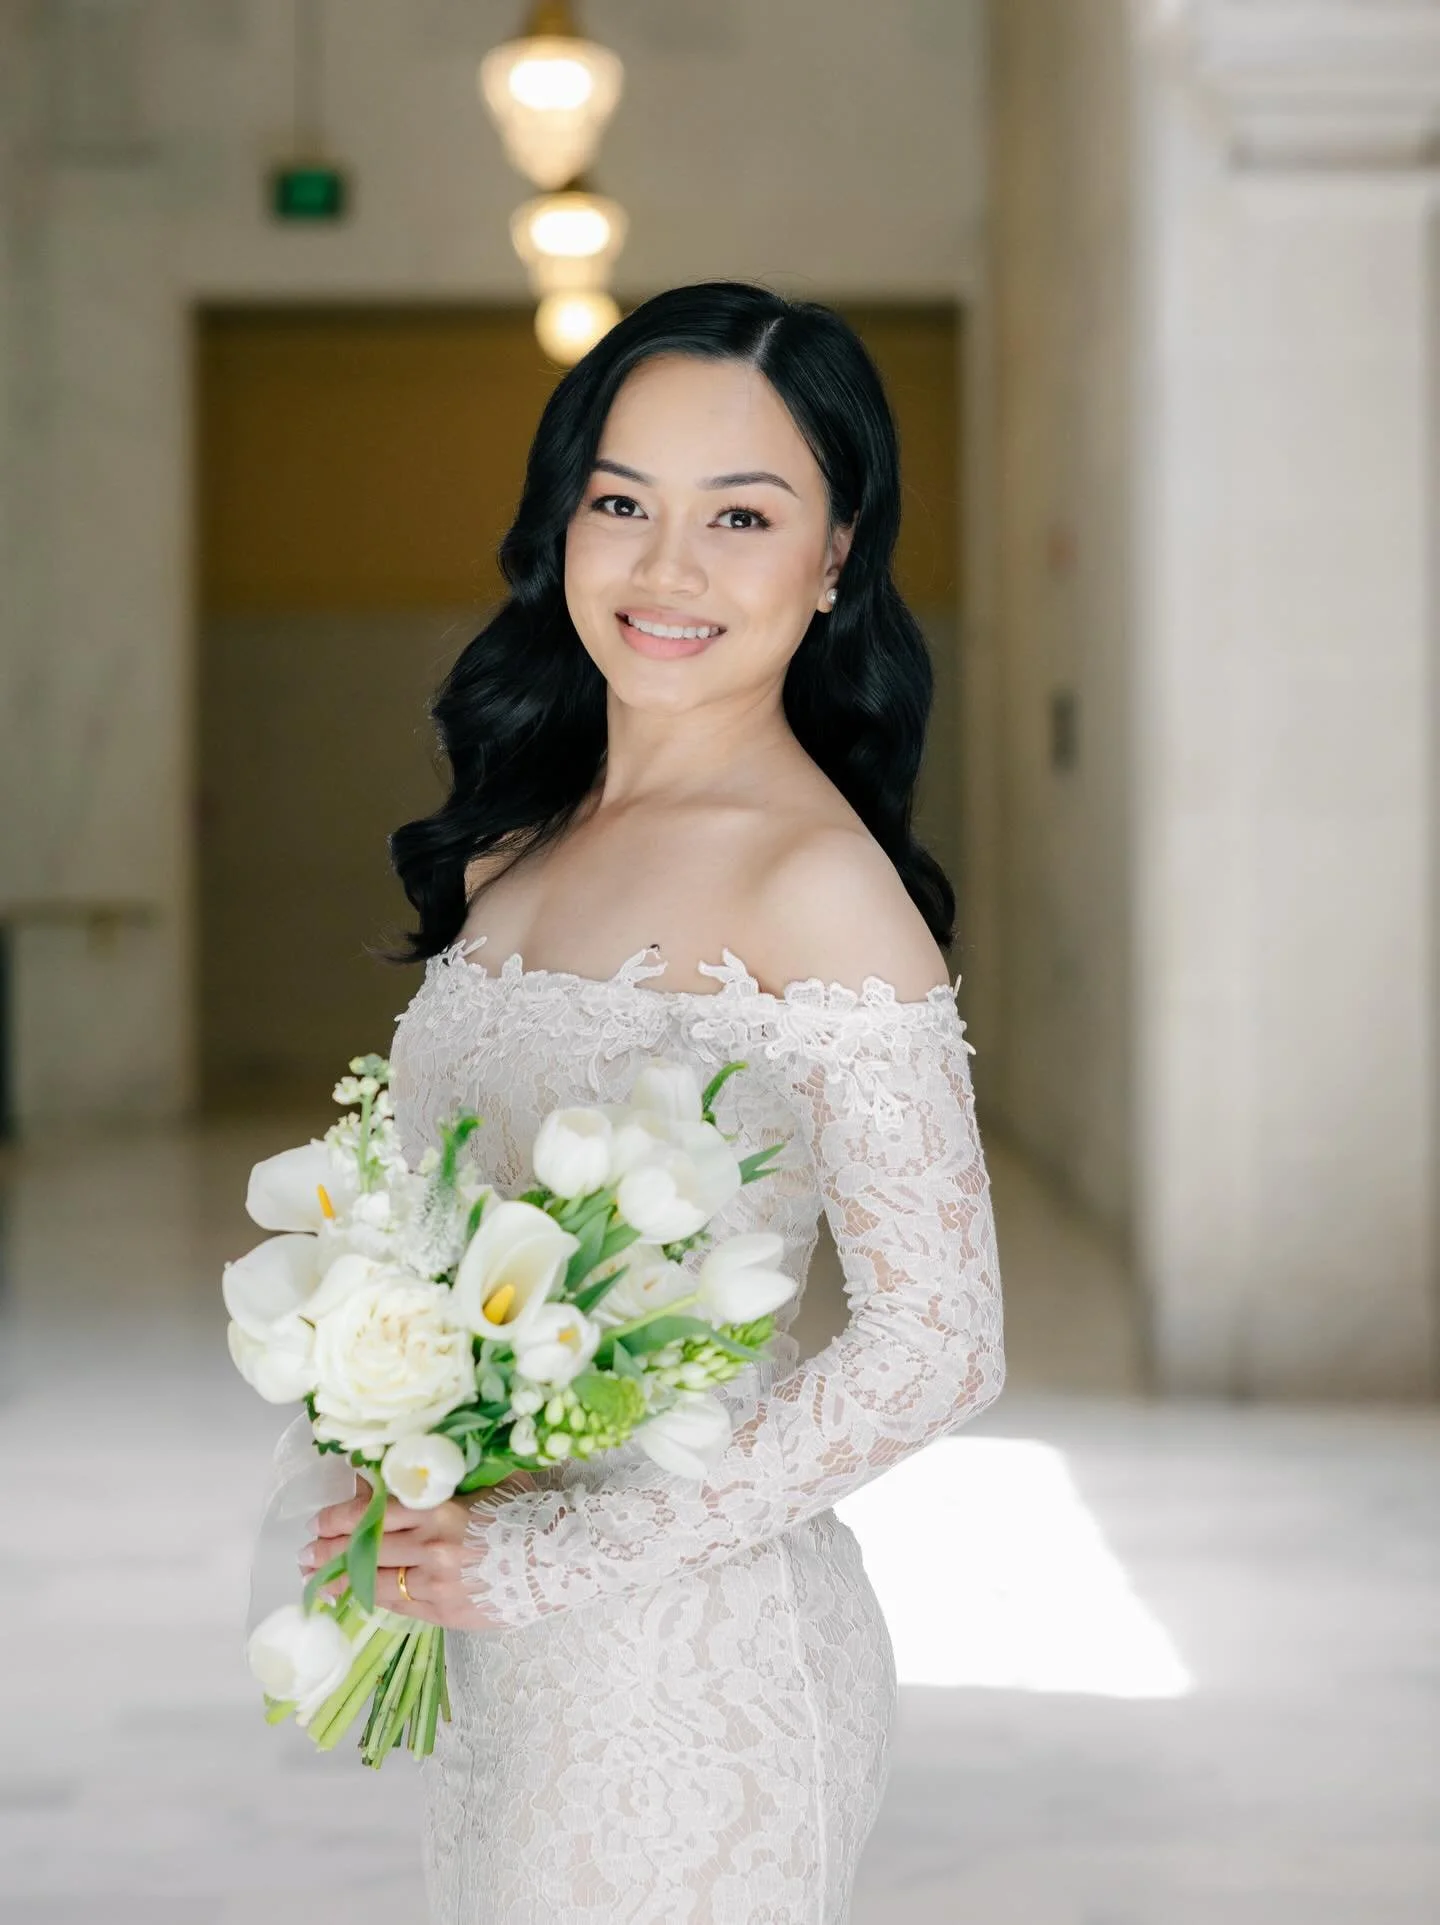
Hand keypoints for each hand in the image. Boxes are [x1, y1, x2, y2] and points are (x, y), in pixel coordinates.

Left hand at [300, 1469, 538, 1631]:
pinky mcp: (449, 1613)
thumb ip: (443, 1482)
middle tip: (307, 1553)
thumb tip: (397, 1475)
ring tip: (319, 1581)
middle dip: (331, 1552)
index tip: (321, 1519)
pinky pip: (403, 1606)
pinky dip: (378, 1600)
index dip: (341, 1518)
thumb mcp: (486, 1481)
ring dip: (343, 1582)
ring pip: (378, 1583)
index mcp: (440, 1510)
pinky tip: (361, 1598)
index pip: (373, 1513)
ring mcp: (438, 1585)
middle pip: (367, 1550)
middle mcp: (432, 1548)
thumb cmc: (531, 1510)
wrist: (566, 1557)